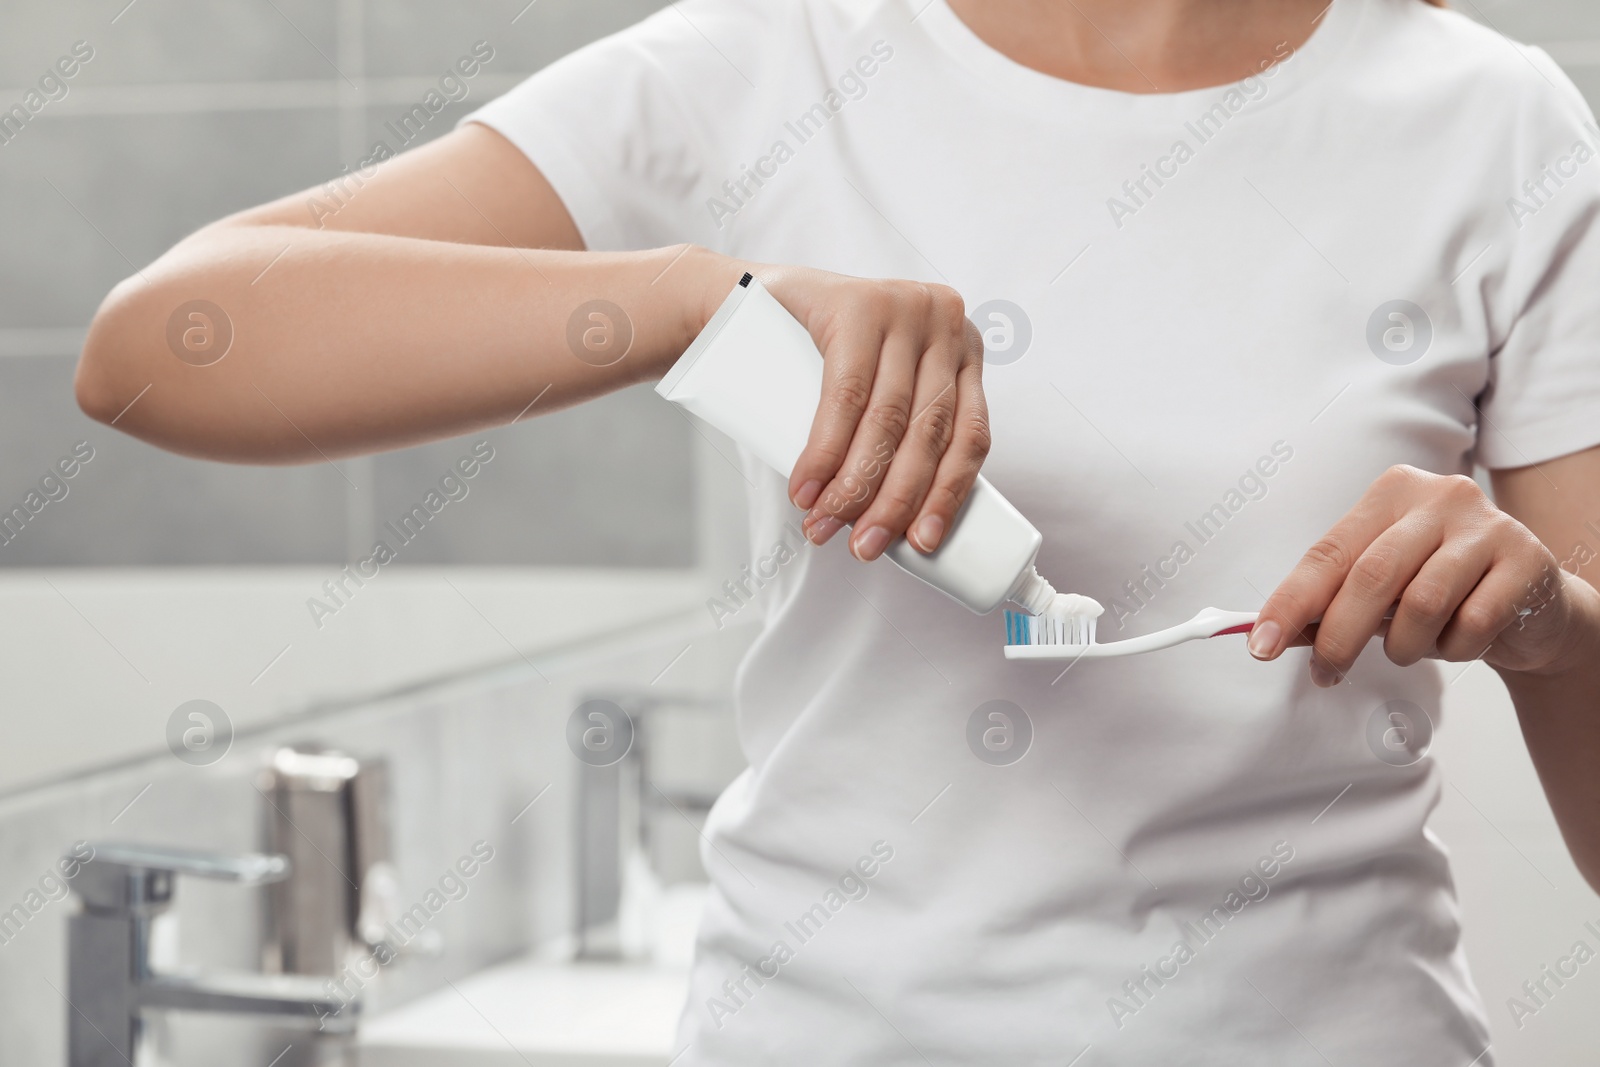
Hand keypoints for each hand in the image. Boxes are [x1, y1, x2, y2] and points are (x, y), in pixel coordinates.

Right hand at [755, 266, 990, 560]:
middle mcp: (945, 324)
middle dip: (893, 502)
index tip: (921, 543)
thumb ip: (903, 433)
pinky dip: (825, 450)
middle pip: (927, 433)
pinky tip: (809, 484)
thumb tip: (900, 522)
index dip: (947, 495)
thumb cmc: (821, 353)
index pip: (970, 436)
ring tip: (825, 523)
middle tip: (863, 547)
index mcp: (964, 352)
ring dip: (854, 485)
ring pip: (887, 420)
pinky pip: (847, 394)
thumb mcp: (880, 387)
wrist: (750, 298)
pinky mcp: (859, 304)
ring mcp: (905, 309)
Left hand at [1248, 465, 1582, 684]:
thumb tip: (1268, 634)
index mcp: (1392, 494)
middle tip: (1325, 673)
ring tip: (1410, 651)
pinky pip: (1473, 623)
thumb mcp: (1381, 592)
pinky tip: (1459, 642)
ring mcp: (1487, 525)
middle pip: (1370, 577)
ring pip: (1421, 603)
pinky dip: (1454, 649)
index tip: (1260, 645)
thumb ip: (1329, 605)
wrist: (1534, 603)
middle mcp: (1439, 496)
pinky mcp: (1526, 560)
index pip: (1328, 552)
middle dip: (1338, 637)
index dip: (1290, 602)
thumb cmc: (1442, 592)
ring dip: (1405, 646)